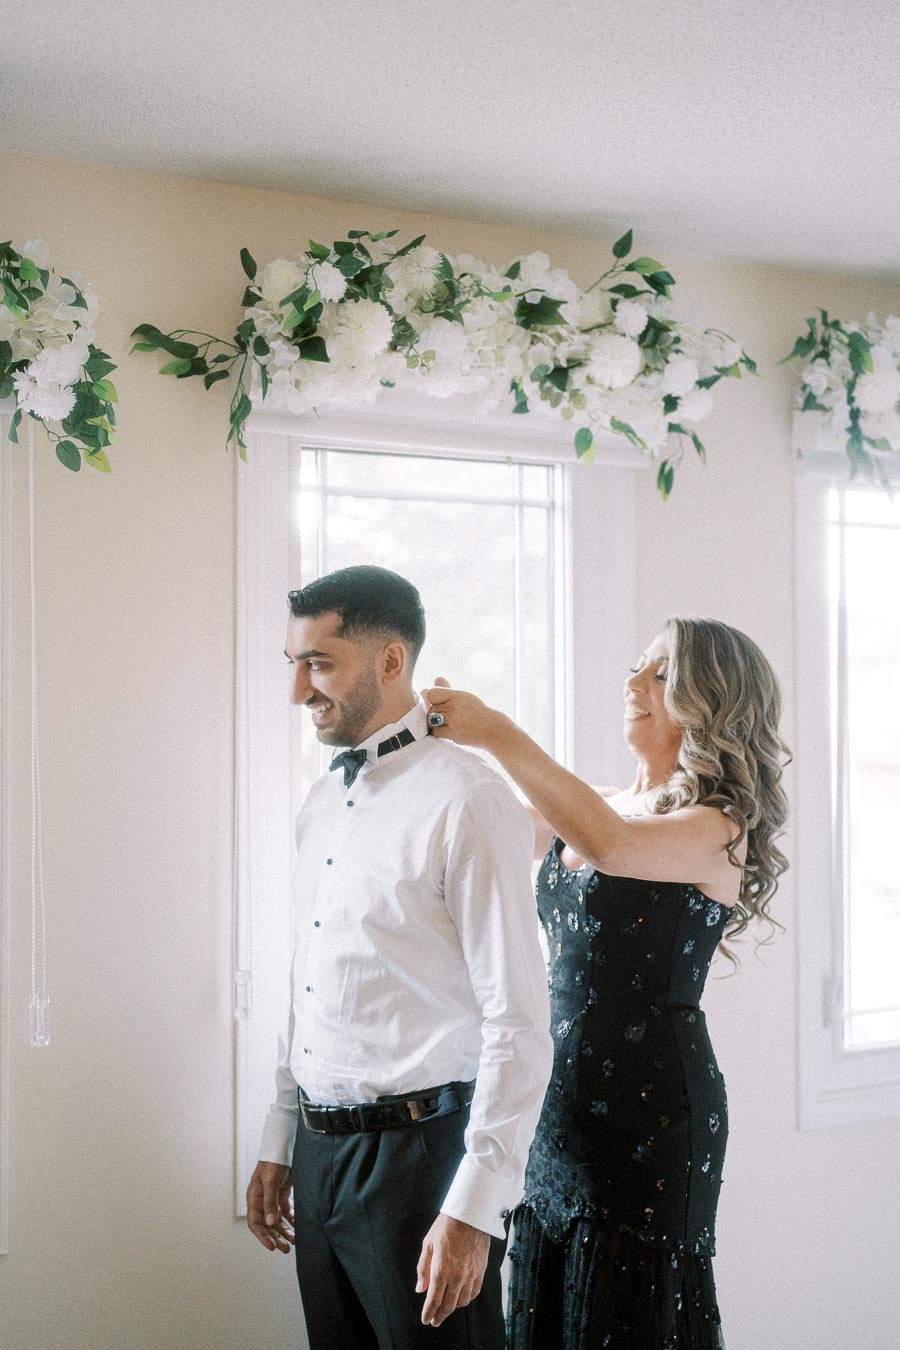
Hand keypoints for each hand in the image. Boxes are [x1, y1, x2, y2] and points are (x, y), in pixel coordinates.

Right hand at [246, 1162, 294, 1253]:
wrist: (282, 1150)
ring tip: (294, 1242)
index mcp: (254, 1199)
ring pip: (277, 1221)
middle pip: (267, 1225)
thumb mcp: (270, 1182)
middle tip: (285, 1249)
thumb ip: (270, 1202)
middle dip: (276, 1238)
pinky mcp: (282, 1196)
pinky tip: (298, 1227)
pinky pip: (286, 1213)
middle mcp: (262, 1202)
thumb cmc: (272, 1163)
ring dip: (284, 1232)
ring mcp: (272, 1200)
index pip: (255, 1223)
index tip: (271, 1247)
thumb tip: (270, 1222)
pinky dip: (291, 1220)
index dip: (262, 1236)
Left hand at [416, 1212, 490, 1326]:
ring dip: (453, 1308)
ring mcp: (470, 1274)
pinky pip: (474, 1292)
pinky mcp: (481, 1270)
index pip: (434, 1300)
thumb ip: (423, 1269)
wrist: (470, 1214)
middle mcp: (457, 1276)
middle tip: (434, 1321)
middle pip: (448, 1305)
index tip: (426, 1319)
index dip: (429, 1313)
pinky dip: (467, 1298)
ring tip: (447, 1307)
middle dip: (439, 1316)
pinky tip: (462, 1297)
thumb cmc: (446, 1226)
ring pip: (462, 1301)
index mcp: (441, 1270)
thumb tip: (420, 1289)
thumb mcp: (428, 1244)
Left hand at [422, 678, 509, 752]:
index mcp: (458, 695)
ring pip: (431, 720)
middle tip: (450, 715)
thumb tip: (437, 679)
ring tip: (449, 722)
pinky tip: (449, 730)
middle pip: (431, 708)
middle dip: (436, 712)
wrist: (492, 729)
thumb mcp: (464, 697)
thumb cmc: (477, 712)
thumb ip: (448, 690)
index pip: (432, 693)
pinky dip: (440, 732)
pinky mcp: (453, 734)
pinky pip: (436, 732)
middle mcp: (455, 707)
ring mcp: (454, 721)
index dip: (434, 699)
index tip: (441, 703)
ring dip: (436, 722)